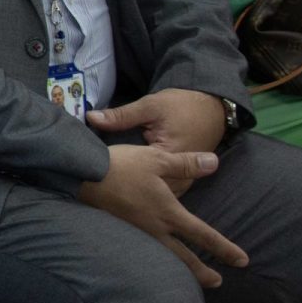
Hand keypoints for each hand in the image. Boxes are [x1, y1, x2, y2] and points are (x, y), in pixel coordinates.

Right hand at [78, 144, 247, 287]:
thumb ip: (186, 163)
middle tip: (217, 282)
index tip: (242, 261)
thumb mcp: (156, 159)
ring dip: (180, 269)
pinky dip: (156, 260)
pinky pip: (144, 252)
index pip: (203, 235)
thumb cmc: (120, 166)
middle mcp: (154, 229)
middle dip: (202, 272)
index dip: (224, 248)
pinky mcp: (119, 232)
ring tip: (187, 277)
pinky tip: (154, 258)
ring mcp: (135, 233)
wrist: (79, 176)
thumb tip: (215, 162)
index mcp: (168, 212)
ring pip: (163, 258)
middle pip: (183, 258)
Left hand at [87, 88, 225, 194]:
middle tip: (95, 182)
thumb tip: (91, 118)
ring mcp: (184, 181)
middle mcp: (181, 175)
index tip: (92, 172)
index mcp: (169, 157)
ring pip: (157, 197)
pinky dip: (148, 191)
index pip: (137, 175)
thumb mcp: (150, 106)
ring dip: (136, 193)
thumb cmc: (181, 105)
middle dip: (123, 188)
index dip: (113, 174)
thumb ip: (121, 116)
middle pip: (148, 192)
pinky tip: (127, 188)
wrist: (210, 107)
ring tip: (108, 189)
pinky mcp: (183, 180)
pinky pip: (164, 193)